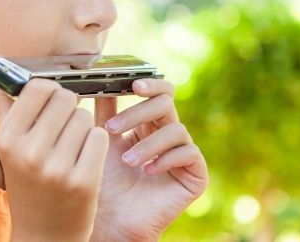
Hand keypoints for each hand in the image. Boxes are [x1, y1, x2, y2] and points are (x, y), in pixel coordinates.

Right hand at [0, 80, 108, 241]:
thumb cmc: (28, 186)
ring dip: (84, 128)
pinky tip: (85, 159)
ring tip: (72, 148)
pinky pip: (100, 137)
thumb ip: (5, 112)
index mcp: (7, 140)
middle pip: (66, 99)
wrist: (44, 237)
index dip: (50, 91)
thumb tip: (0, 79)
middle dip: (70, 109)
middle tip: (64, 128)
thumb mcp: (9, 152)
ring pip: (85, 117)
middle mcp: (29, 152)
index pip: (38, 88)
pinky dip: (97, 144)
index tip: (52, 103)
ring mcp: (57, 169)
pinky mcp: (83, 181)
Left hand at [90, 79, 207, 241]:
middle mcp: (169, 134)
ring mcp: (185, 153)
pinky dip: (167, 158)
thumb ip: (105, 110)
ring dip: (148, 144)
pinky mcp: (196, 175)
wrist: (113, 220)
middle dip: (138, 113)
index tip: (133, 85)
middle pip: (166, 104)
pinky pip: (189, 153)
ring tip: (127, 162)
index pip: (159, 92)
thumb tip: (103, 79)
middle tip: (113, 128)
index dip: (150, 85)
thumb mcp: (102, 141)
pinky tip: (148, 171)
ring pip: (175, 130)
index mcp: (149, 123)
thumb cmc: (106, 182)